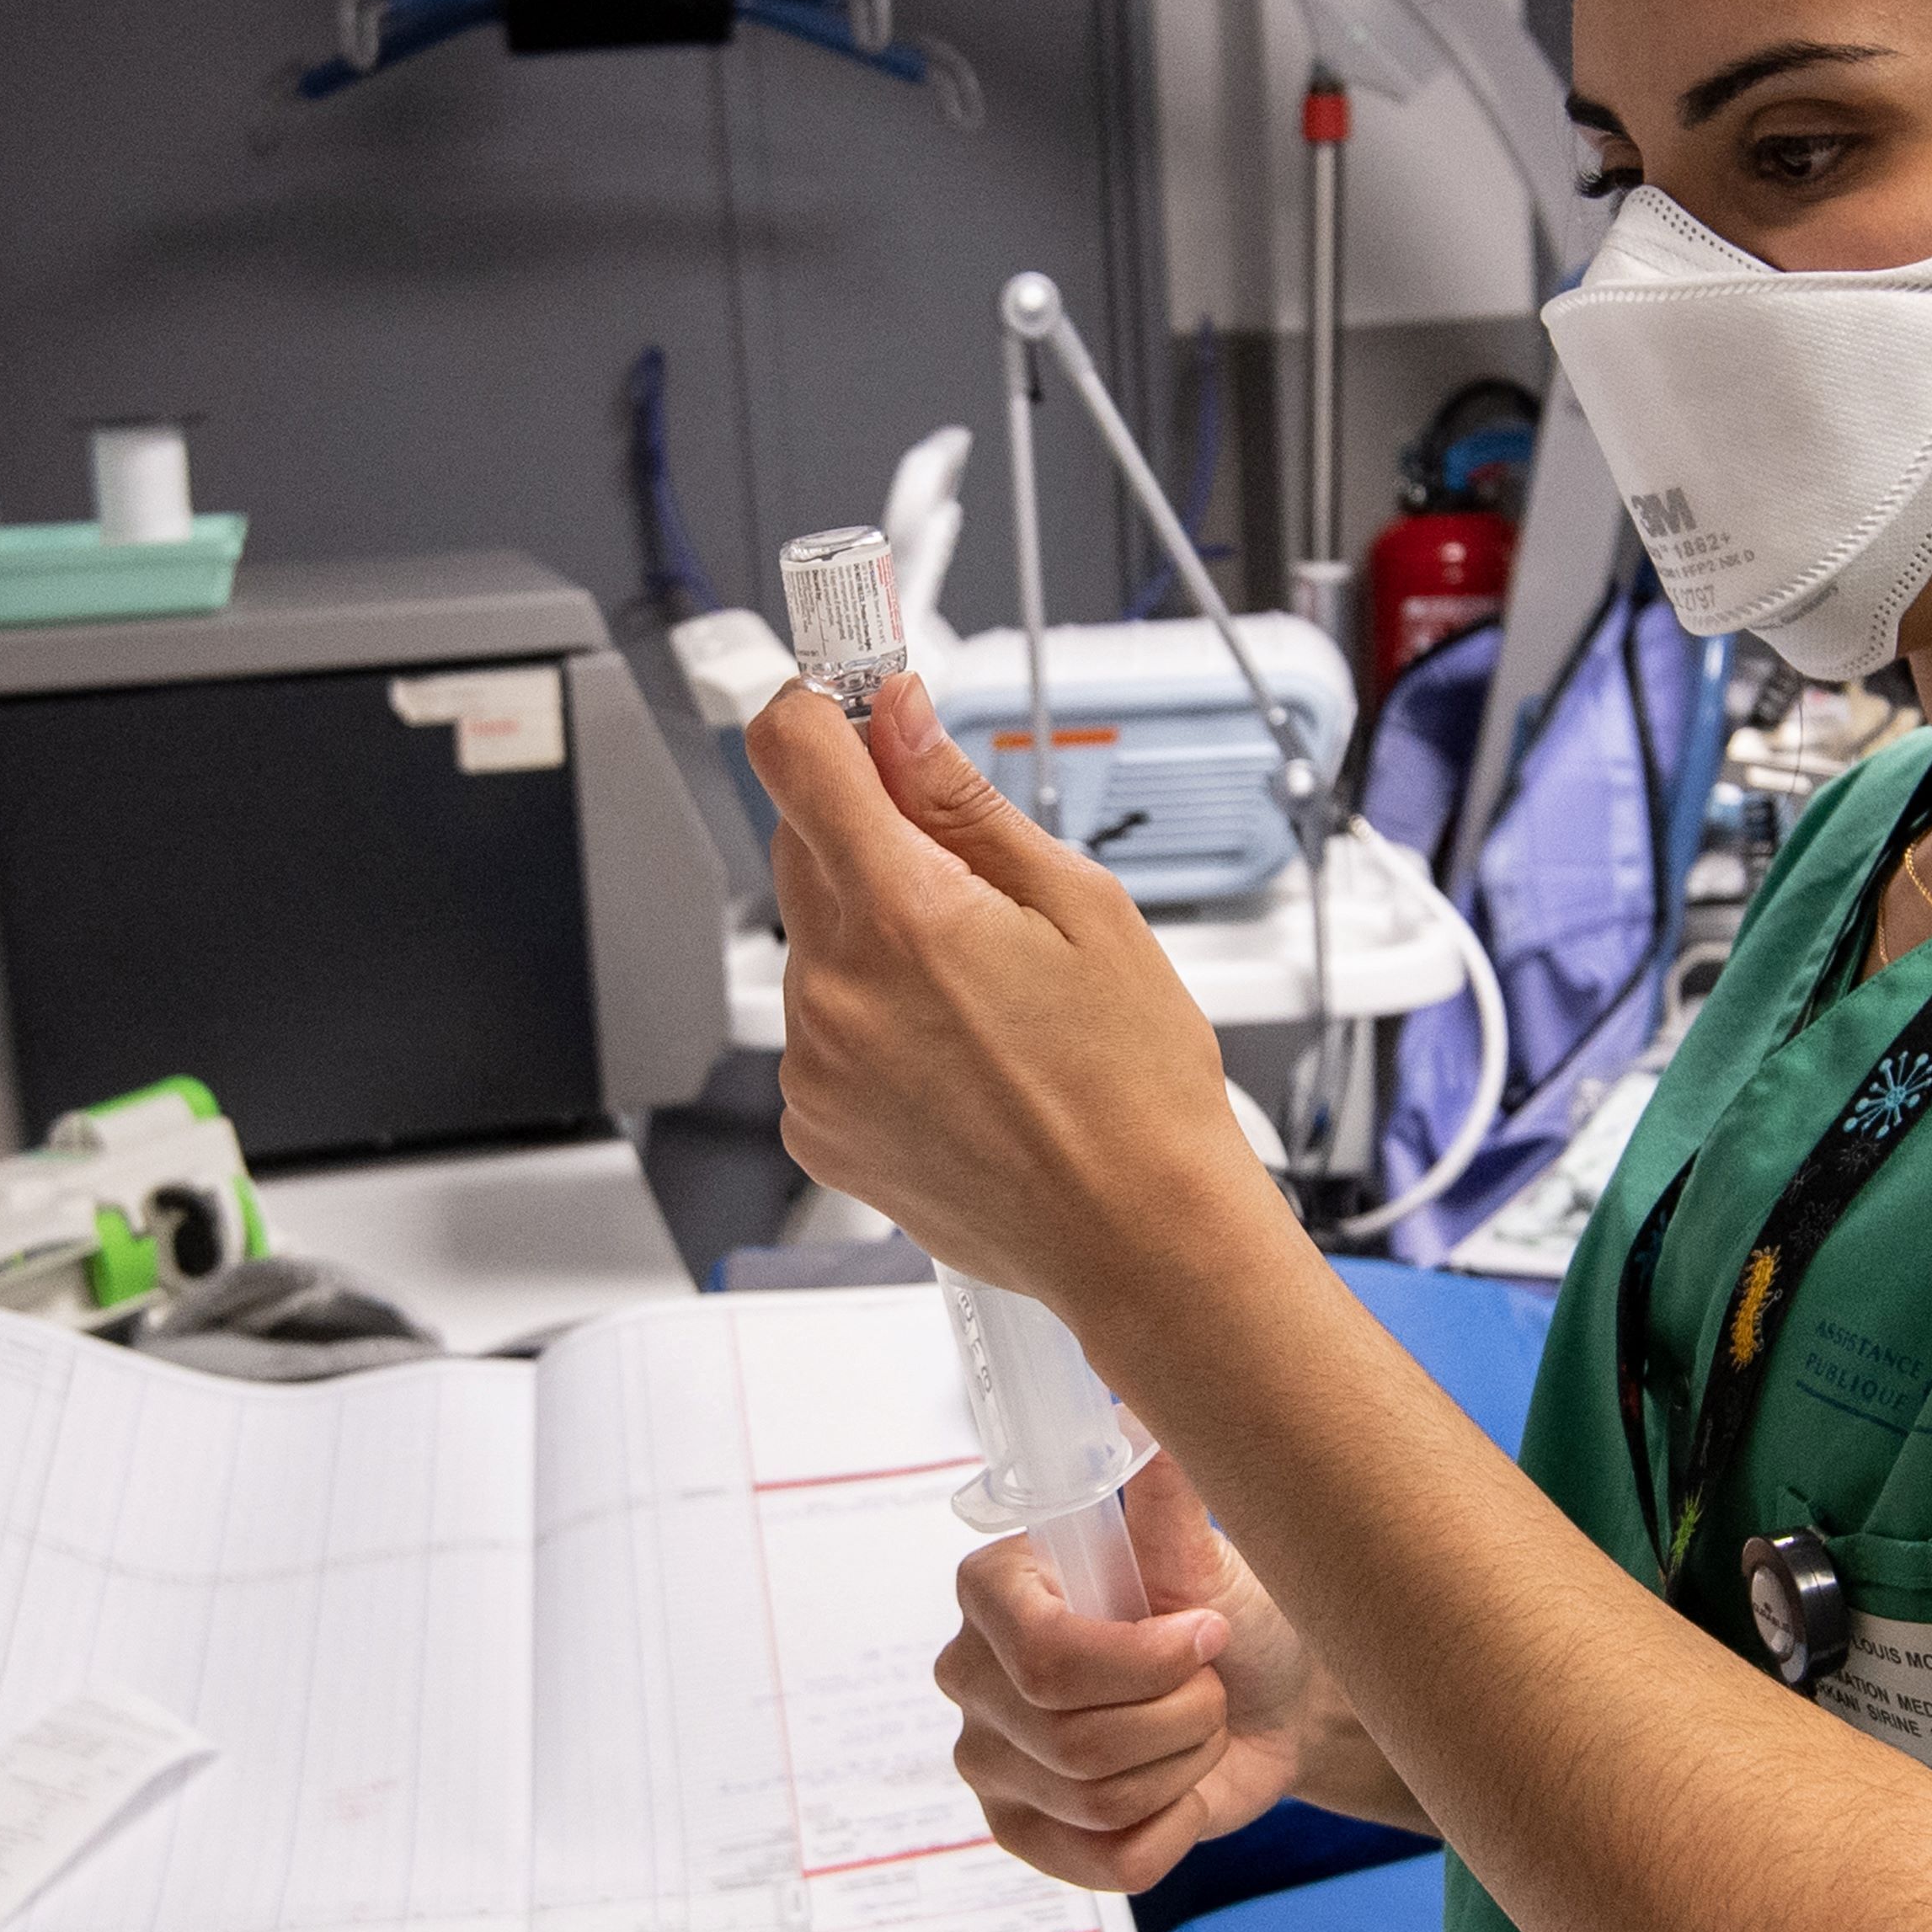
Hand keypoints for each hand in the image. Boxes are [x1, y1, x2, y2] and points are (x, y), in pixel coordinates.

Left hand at [751, 674, 1289, 1330]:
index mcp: (900, 915)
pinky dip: (875, 1019)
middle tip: (974, 874)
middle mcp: (832, 989)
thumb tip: (900, 724)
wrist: (1137, 1235)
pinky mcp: (815, 1123)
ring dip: (881, 936)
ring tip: (988, 997)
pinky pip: (823, 1028)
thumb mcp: (1084, 907)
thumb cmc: (1135, 1087)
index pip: (794, 754)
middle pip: (806, 845)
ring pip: (819, 941)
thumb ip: (966, 806)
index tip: (853, 697)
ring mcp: (813, 1064)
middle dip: (875, 832)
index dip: (823, 706)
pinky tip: (962, 1053)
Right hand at [936, 1452, 1317, 1892]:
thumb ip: (1166, 1499)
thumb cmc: (1231, 1616)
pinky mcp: (1022, 1836)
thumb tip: (1138, 1423)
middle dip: (1180, 1712)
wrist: (1270, 1705)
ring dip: (1184, 1762)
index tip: (1207, 1630)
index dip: (1145, 1659)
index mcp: (996, 1589)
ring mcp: (987, 1763)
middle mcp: (970, 1675)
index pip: (1043, 1651)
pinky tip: (1179, 1790)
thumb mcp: (1210, 1554)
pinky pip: (1108, 1860)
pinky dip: (1174, 1827)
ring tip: (1196, 1727)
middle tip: (1209, 1683)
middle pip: (1074, 1734)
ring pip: (1099, 1797)